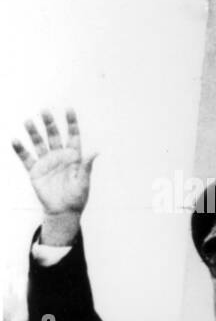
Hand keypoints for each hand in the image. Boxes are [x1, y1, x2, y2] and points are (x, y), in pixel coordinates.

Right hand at [12, 109, 96, 246]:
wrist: (63, 210)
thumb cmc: (77, 197)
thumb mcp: (83, 182)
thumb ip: (87, 166)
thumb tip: (95, 151)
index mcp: (73, 157)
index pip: (73, 137)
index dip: (71, 124)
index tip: (69, 110)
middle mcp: (59, 156)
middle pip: (54, 136)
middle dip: (49, 124)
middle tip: (45, 111)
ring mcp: (46, 162)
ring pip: (39, 143)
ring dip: (33, 133)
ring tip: (29, 121)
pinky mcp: (35, 171)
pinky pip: (26, 158)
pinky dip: (20, 150)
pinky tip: (15, 140)